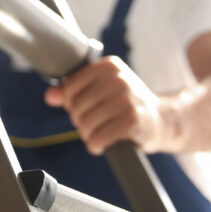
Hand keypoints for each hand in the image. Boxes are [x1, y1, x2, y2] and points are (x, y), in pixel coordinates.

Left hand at [44, 56, 178, 154]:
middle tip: (90, 126)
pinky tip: (100, 145)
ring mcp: (128, 99)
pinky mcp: (133, 120)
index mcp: (109, 66)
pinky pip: (100, 137)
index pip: (71, 86)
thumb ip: (73, 90)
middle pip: (77, 106)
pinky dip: (96, 145)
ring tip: (96, 136)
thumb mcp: (101, 90)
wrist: (160, 120)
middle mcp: (119, 79)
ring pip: (87, 123)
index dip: (70, 103)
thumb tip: (50, 96)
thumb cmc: (126, 104)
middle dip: (79, 121)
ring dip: (87, 135)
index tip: (81, 109)